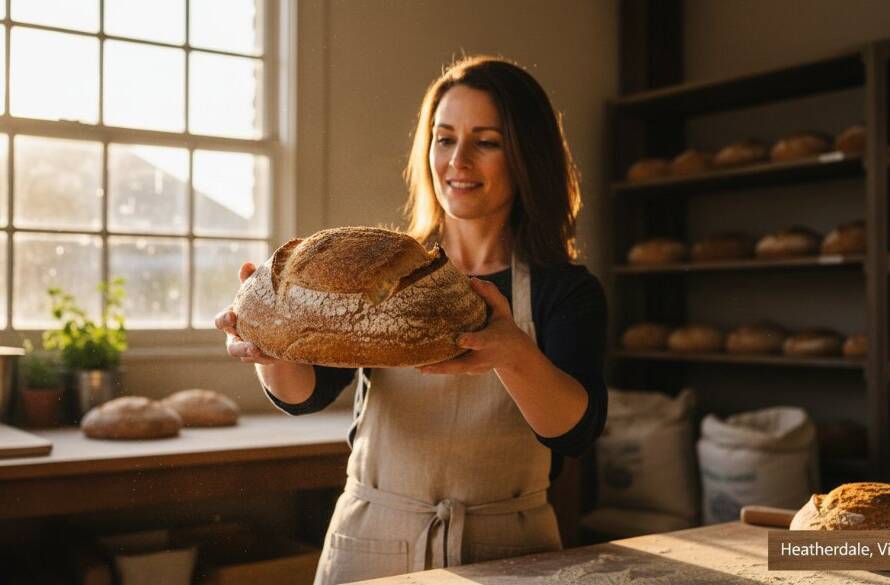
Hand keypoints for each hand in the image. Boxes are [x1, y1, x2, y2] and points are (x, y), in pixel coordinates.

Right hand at [214, 262, 278, 365]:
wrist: (272, 325)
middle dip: (240, 347)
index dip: (224, 320)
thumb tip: (247, 264)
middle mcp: (236, 338)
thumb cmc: (258, 304)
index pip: (221, 321)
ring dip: (253, 356)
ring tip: (262, 353)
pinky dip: (270, 357)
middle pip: (232, 347)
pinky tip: (280, 354)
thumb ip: (249, 281)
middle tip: (251, 347)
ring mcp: (248, 351)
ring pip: (246, 357)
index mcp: (231, 321)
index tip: (233, 315)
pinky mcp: (263, 358)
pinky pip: (265, 361)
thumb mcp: (255, 293)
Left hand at [418, 278, 535, 375]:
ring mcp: (476, 368)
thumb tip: (472, 280)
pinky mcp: (469, 372)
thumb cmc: (504, 327)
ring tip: (416, 366)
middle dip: (444, 366)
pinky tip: (420, 364)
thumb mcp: (503, 309)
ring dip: (436, 369)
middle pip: (463, 364)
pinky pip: (452, 369)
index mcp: (492, 340)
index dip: (472, 340)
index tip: (460, 340)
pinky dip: (437, 368)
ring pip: (455, 370)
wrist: (514, 355)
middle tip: (423, 367)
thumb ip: (491, 294)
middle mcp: (483, 357)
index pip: (482, 340)